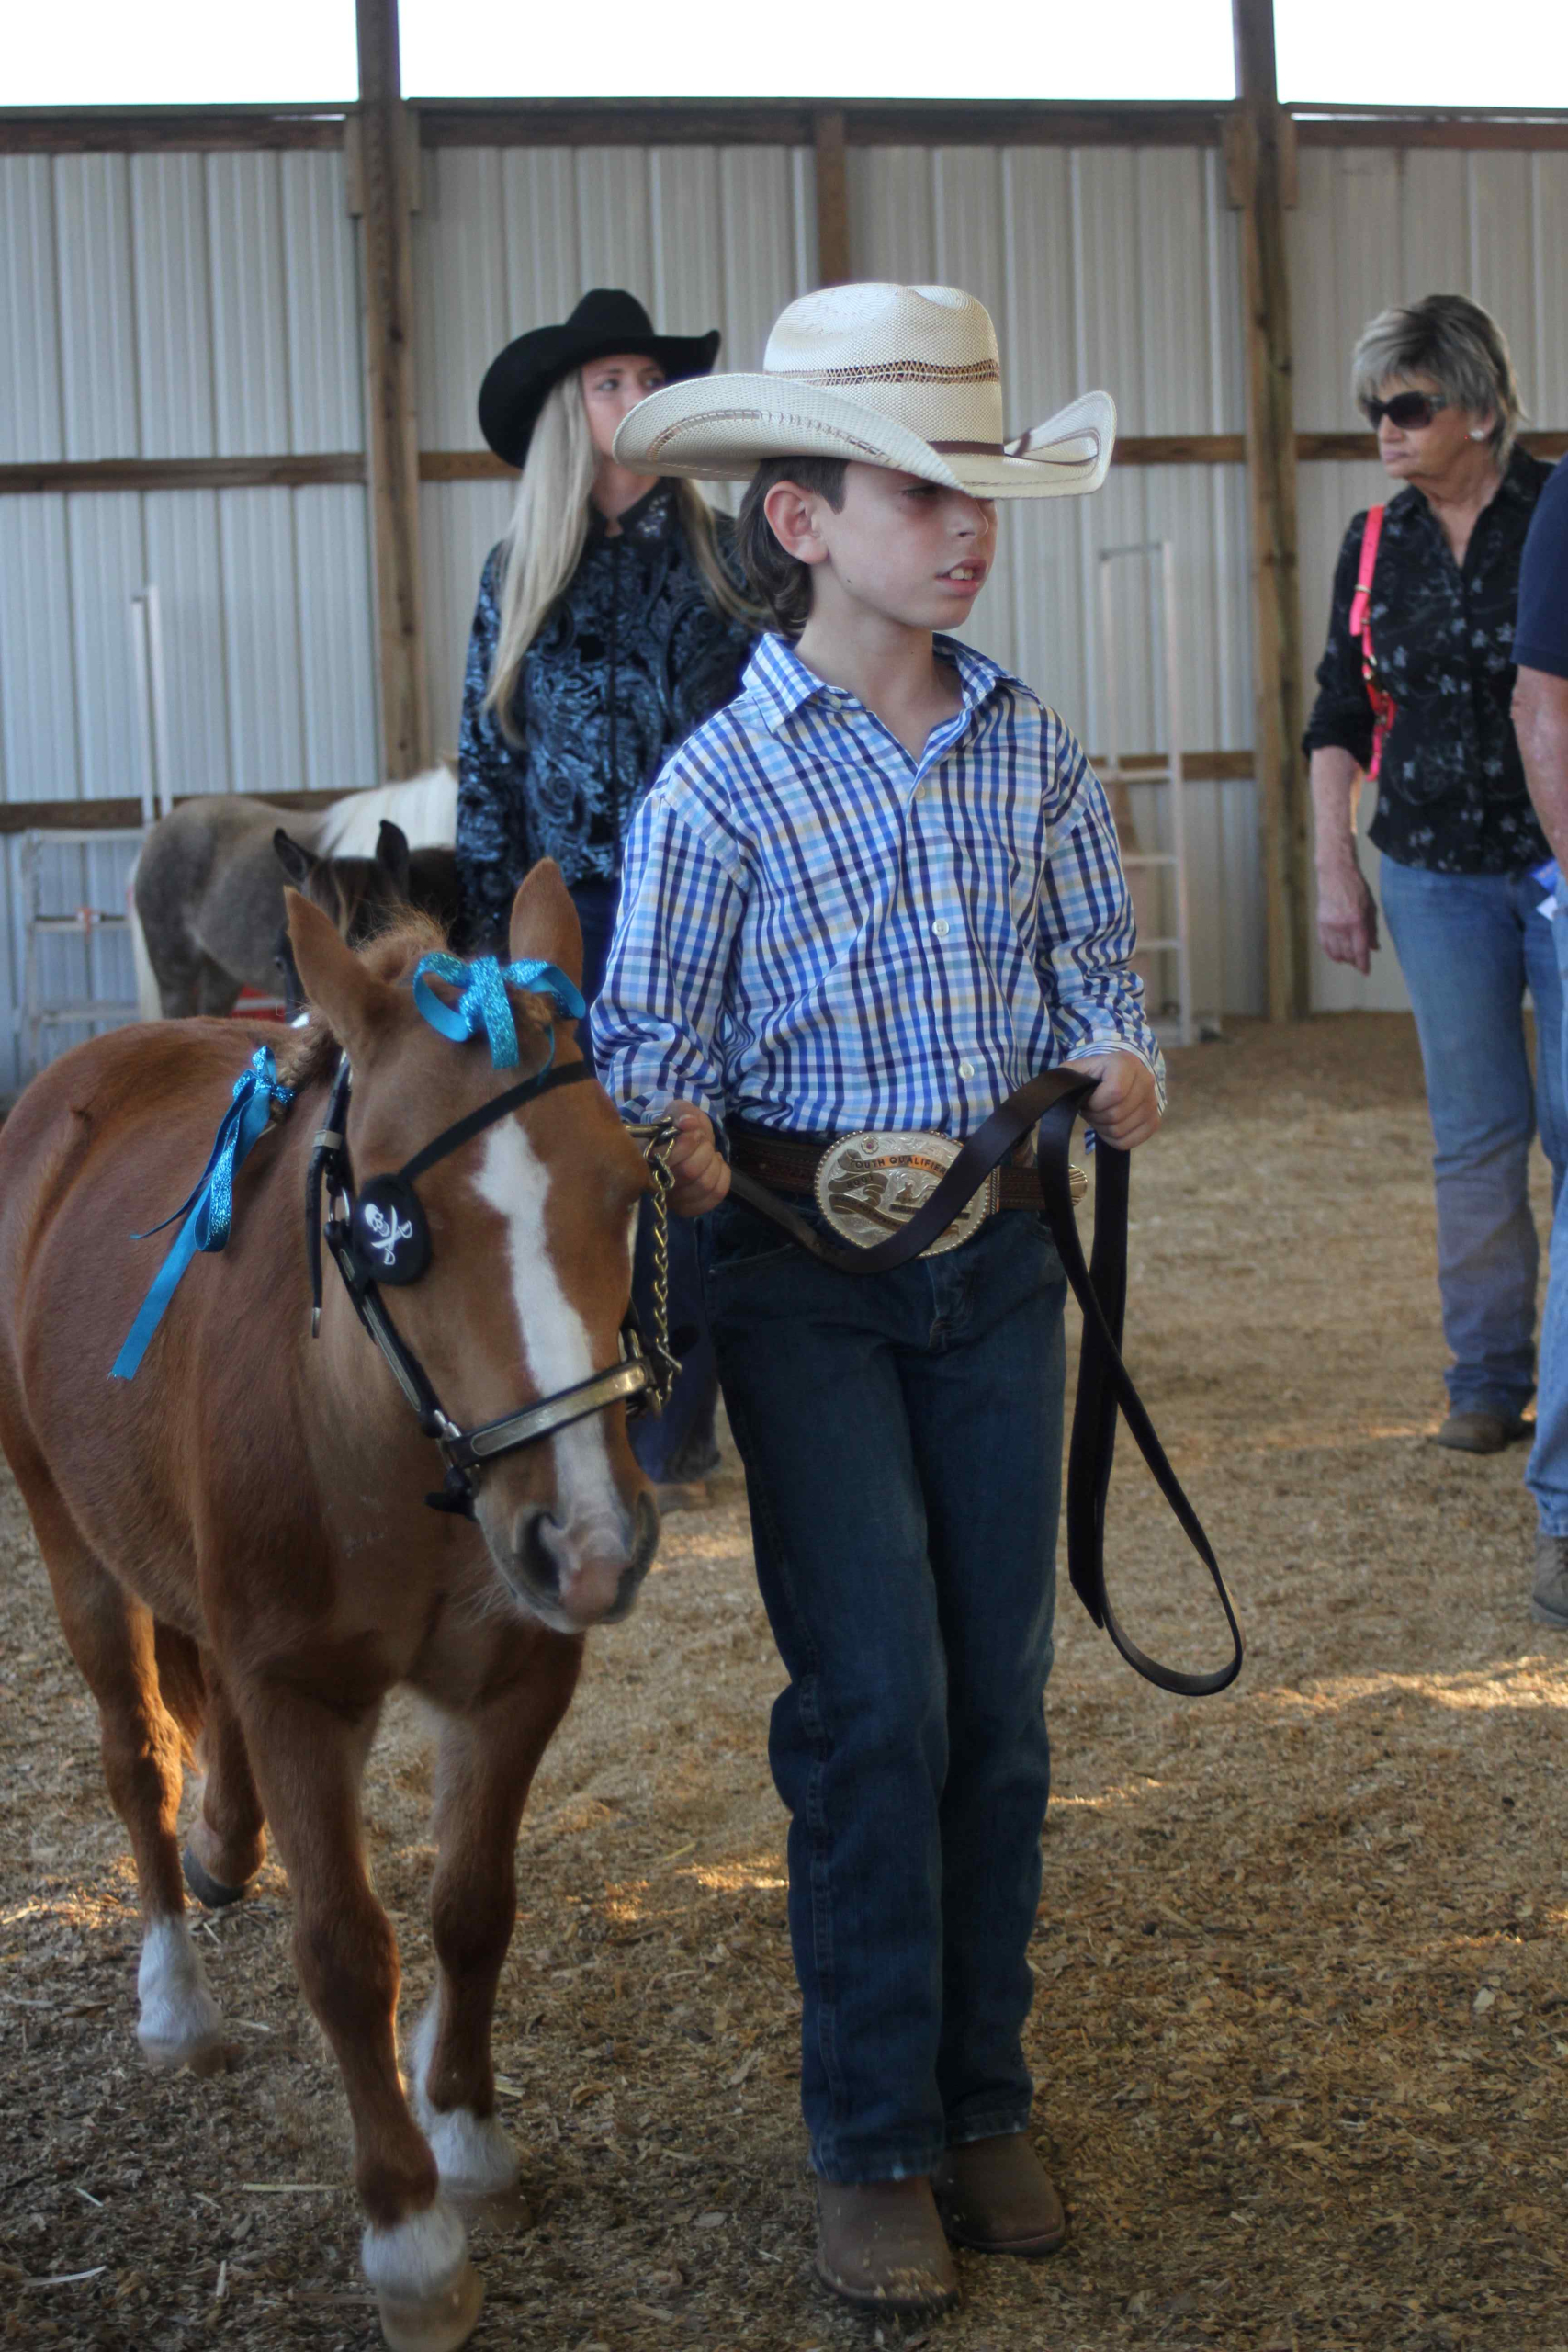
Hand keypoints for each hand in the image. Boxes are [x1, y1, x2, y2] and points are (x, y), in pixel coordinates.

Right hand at [663, 1102, 730, 1217]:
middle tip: (703, 1141)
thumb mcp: (677, 1111)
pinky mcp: (687, 1208)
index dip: (686, 1144)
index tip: (694, 1131)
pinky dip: (723, 1176)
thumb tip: (688, 1123)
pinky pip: (714, 1196)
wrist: (683, 1143)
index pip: (667, 1160)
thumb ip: (681, 1112)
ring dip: (714, 1163)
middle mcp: (653, 1184)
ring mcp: (670, 1200)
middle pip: (689, 1172)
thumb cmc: (676, 1128)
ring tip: (710, 1153)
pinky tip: (716, 1166)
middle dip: (704, 1150)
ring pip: (704, 1185)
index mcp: (643, 1158)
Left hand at [1065, 1052, 1161, 1149]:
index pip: (1115, 1092)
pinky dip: (1114, 1140)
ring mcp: (1153, 1102)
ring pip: (1121, 1131)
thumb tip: (1056, 1093)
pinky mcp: (1154, 1121)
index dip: (1095, 1103)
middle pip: (1117, 1115)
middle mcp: (1146, 1079)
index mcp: (1127, 1063)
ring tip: (1101, 1115)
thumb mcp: (1075, 1070)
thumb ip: (1065, 1077)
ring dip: (1103, 1128)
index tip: (1088, 1099)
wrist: (1113, 1079)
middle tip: (1093, 1109)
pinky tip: (1110, 1126)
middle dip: (1096, 1116)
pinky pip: (1130, 1142)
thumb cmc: (1091, 1076)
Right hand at [1316, 865, 1378, 973]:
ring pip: (1335, 951)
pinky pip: (1325, 944)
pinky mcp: (1321, 923)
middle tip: (1359, 964)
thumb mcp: (1371, 908)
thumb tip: (1374, 948)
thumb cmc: (1357, 889)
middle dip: (1354, 961)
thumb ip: (1372, 929)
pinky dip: (1331, 952)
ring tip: (1349, 960)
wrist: (1336, 875)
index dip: (1363, 963)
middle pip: (1347, 952)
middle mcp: (1341, 926)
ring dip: (1343, 958)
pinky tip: (1336, 956)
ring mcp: (1329, 925)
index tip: (1366, 972)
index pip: (1360, 949)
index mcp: (1357, 921)